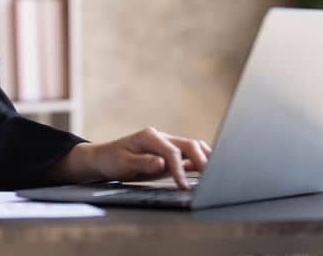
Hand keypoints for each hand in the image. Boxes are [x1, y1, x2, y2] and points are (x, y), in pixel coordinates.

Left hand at [54, 127, 211, 188]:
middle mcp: (161, 137)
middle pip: (188, 145)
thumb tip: (162, 163)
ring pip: (193, 147)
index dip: (179, 169)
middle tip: (211, 177)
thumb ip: (143, 162)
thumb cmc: (113, 160)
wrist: (106, 158)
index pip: (171, 151)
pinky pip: (189, 155)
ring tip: (217, 172)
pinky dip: (200, 162)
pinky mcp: (170, 153)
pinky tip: (207, 172)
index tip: (184, 185)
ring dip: (205, 158)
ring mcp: (167, 143)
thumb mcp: (123, 163)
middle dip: (201, 160)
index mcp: (150, 136)